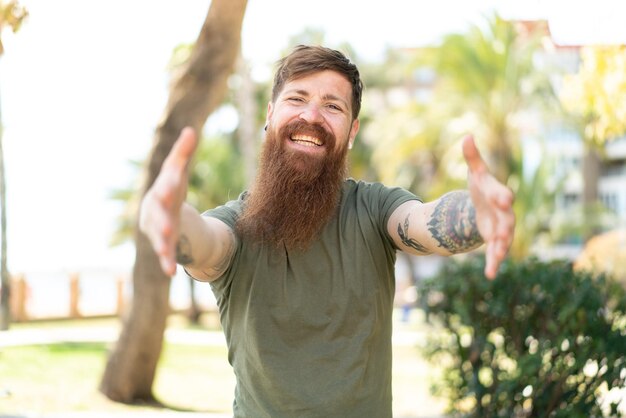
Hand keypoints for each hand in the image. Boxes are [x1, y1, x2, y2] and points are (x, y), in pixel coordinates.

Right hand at [139, 127, 197, 275]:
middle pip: (159, 216)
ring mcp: (158, 229)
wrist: (159, 210)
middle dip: (162, 222)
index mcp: (162, 190)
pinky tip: (171, 273)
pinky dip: (167, 263)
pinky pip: (164, 254)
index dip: (167, 188)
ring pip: (159, 238)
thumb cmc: (170, 187)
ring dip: (163, 246)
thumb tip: (191, 131)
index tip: (170, 188)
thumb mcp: (177, 171)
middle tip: (169, 228)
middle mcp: (156, 211)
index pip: (166, 187)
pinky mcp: (163, 244)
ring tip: (167, 254)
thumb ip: (183, 153)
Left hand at [462, 135, 514, 278]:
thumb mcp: (476, 173)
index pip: (501, 194)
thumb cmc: (482, 187)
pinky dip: (494, 263)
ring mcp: (502, 229)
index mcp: (498, 194)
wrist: (485, 206)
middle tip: (504, 232)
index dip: (502, 196)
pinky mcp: (496, 242)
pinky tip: (490, 275)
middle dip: (506, 226)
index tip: (505, 198)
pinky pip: (497, 254)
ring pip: (504, 240)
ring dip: (501, 248)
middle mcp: (504, 213)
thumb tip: (467, 136)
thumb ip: (472, 157)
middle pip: (508, 220)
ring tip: (496, 256)